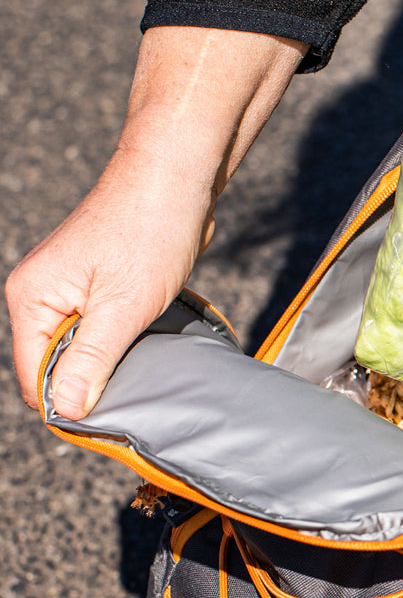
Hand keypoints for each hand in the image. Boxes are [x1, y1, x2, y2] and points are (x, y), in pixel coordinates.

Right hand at [6, 150, 215, 418]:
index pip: (36, 375)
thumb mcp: (123, 306)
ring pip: (85, 345)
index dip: (68, 403)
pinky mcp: (102, 282)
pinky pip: (105, 326)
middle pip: (57, 363)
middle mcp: (42, 293)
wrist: (177, 177)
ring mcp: (72, 286)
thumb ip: (91, 359)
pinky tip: (149, 342)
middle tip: (137, 392)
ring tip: (146, 363)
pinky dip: (125, 338)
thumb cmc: (150, 230)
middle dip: (93, 381)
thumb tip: (65, 409)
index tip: (110, 420)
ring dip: (113, 360)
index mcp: (31, 297)